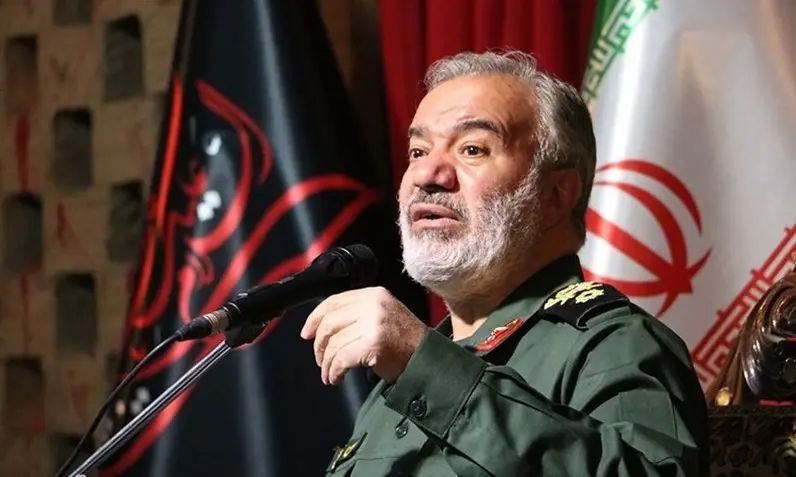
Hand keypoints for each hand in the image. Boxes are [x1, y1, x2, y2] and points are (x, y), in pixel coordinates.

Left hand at [300, 287, 427, 384]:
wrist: (429, 359)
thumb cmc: (405, 343)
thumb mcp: (383, 315)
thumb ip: (356, 314)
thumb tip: (320, 326)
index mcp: (374, 294)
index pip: (334, 300)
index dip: (315, 318)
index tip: (306, 333)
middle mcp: (373, 304)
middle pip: (329, 322)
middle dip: (319, 345)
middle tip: (320, 360)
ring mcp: (374, 323)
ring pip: (333, 343)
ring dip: (326, 363)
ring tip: (330, 374)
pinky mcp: (373, 343)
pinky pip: (341, 358)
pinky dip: (334, 371)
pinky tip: (336, 378)